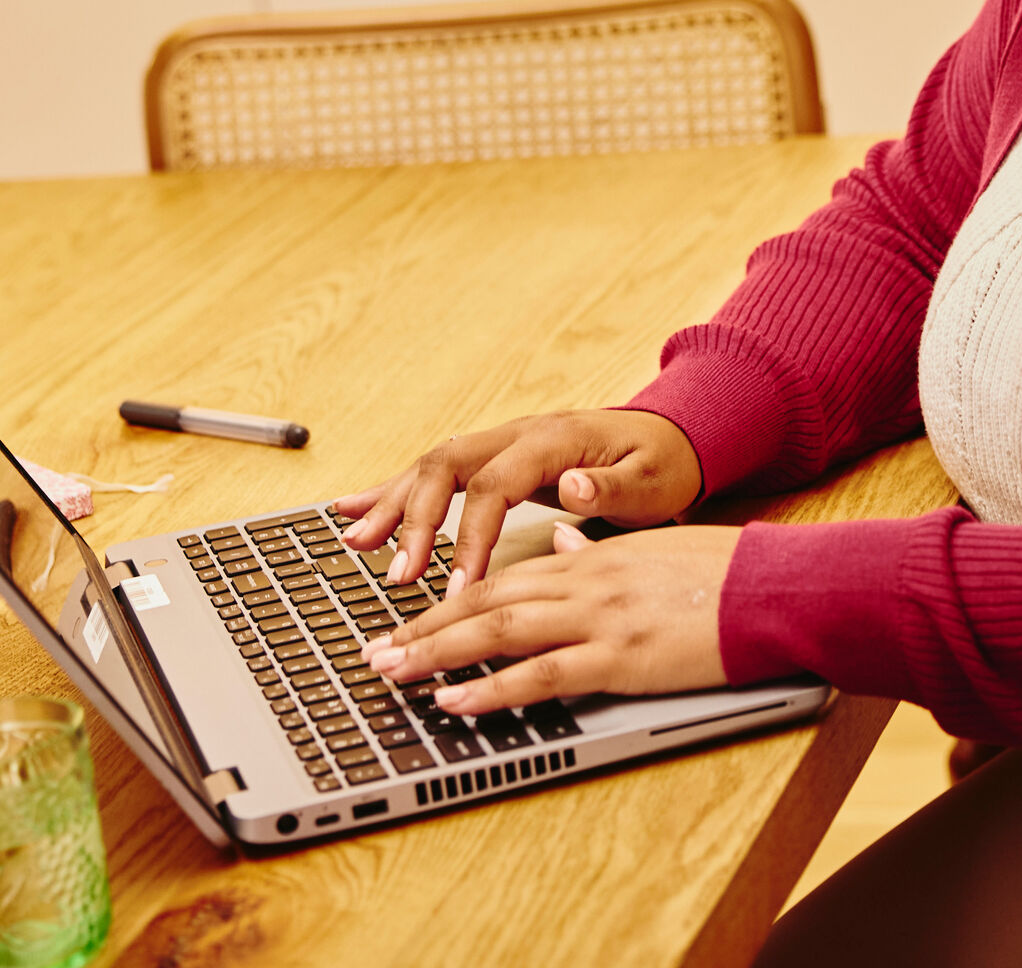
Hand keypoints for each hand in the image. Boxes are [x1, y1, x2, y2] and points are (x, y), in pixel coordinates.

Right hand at [333, 409, 701, 586]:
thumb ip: (612, 489)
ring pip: (431, 465)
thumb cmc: (661, 464)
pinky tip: (352, 510)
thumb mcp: (653, 481)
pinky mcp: (491, 459)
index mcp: (551, 440)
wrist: (669, 435)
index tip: (456, 588)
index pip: (494, 485)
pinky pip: (433, 471)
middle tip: (399, 576)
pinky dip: (391, 491)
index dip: (469, 536)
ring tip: (355, 543)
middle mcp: (515, 434)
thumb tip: (575, 489)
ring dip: (391, 504)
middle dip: (415, 521)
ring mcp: (499, 443)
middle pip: (447, 466)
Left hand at [360, 521, 739, 716]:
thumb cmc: (722, 574)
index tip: (408, 620)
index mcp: (590, 556)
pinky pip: (540, 674)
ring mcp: (598, 618)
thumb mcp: (650, 547)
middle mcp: (583, 581)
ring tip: (392, 674)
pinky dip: (491, 689)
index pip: (501, 577)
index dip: (447, 599)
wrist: (772, 587)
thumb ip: (597, 546)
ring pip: (497, 632)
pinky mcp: (619, 656)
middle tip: (374, 653)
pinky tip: (456, 702)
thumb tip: (558, 540)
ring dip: (436, 654)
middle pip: (483, 601)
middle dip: (421, 628)